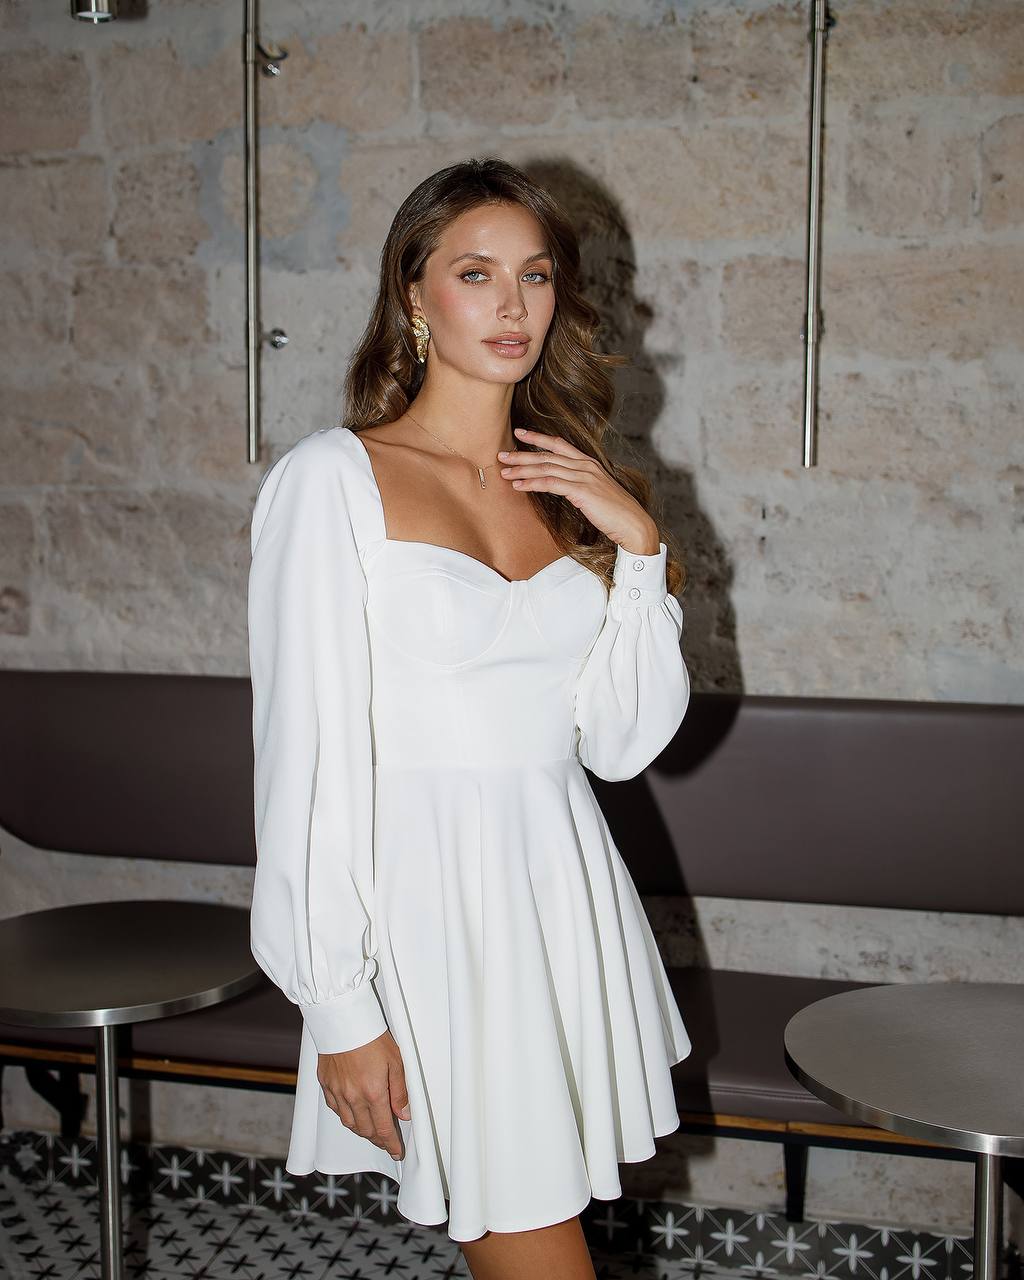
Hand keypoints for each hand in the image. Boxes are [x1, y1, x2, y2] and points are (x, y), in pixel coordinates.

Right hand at [316, 1030, 410, 1159]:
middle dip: (378, 1139)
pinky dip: (345, 1116)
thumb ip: (400, 1091)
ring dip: (361, 1130)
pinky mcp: (325, 1084)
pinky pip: (335, 1109)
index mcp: (373, 1093)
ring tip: (371, 1130)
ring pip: (349, 1123)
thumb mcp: (396, 1061)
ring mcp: (337, 1092)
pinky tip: (352, 1113)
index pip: (383, 1128)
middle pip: (365, 1130)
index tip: (397, 1152)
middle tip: (386, 1141)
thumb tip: (404, 1114)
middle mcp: (353, 1097)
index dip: (391, 1144)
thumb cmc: (371, 1036)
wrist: (343, 1020)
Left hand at [497, 427, 660, 554]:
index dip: (538, 437)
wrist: (632, 523)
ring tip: (504, 471)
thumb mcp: (595, 493)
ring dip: (523, 469)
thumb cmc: (615, 513)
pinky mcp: (581, 490)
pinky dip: (532, 483)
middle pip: (547, 455)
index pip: (559, 444)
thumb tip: (560, 486)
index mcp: (588, 463)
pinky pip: (550, 483)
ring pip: (546, 468)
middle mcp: (585, 465)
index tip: (520, 433)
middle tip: (501, 454)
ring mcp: (584, 476)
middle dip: (522, 454)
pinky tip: (519, 485)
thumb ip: (578, 486)